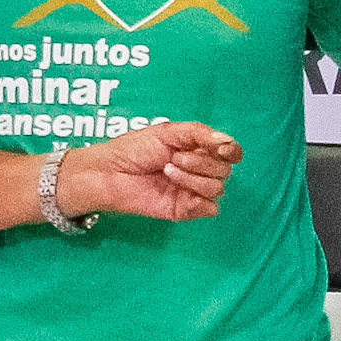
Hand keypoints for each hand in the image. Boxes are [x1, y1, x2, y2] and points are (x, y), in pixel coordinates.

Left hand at [58, 122, 241, 221]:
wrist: (109, 173)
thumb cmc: (133, 150)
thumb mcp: (168, 131)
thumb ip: (200, 133)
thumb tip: (227, 142)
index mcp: (197, 149)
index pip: (230, 152)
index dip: (231, 151)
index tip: (220, 149)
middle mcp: (199, 170)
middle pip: (225, 170)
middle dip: (201, 163)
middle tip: (174, 158)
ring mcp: (192, 191)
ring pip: (217, 188)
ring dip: (193, 178)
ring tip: (167, 171)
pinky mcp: (184, 209)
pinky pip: (209, 209)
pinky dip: (198, 200)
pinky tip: (177, 190)